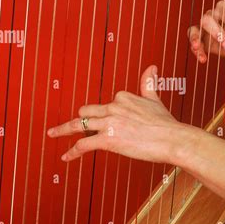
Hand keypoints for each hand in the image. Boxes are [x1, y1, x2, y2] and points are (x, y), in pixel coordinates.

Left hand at [47, 65, 187, 163]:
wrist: (172, 139)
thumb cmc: (165, 123)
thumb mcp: (154, 99)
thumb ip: (148, 83)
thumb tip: (151, 67)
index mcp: (122, 97)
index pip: (104, 104)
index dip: (102, 115)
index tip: (104, 123)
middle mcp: (113, 107)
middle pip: (86, 111)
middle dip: (79, 119)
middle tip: (68, 127)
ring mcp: (108, 123)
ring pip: (78, 124)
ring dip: (63, 129)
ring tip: (53, 133)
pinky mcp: (107, 140)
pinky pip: (83, 144)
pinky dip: (72, 151)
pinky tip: (66, 156)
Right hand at [188, 0, 224, 67]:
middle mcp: (212, 14)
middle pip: (209, 20)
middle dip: (220, 35)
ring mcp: (204, 27)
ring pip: (196, 28)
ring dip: (200, 40)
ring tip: (203, 50)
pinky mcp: (199, 37)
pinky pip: (193, 39)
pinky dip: (196, 49)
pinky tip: (203, 59)